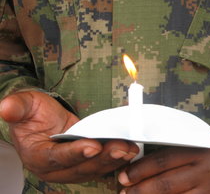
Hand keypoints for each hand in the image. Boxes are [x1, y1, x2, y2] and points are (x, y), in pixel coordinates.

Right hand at [0, 91, 138, 182]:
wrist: (43, 121)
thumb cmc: (33, 114)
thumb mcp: (23, 106)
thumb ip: (16, 108)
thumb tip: (5, 108)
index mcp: (38, 156)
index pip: (57, 158)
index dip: (75, 153)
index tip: (92, 146)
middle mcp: (56, 169)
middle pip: (81, 167)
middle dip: (103, 158)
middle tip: (121, 148)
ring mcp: (72, 168)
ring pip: (95, 168)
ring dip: (114, 159)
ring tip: (130, 149)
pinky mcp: (86, 164)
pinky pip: (102, 164)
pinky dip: (116, 158)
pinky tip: (130, 150)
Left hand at [118, 130, 209, 193]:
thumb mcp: (193, 139)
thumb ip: (171, 148)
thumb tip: (140, 160)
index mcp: (197, 150)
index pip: (163, 161)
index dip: (140, 170)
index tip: (124, 176)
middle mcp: (204, 170)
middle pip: (166, 183)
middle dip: (141, 189)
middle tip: (124, 192)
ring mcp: (209, 189)